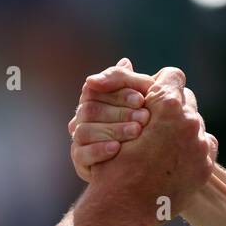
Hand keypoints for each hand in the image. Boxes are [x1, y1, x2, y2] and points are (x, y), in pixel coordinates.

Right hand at [68, 58, 154, 181]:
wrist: (146, 163)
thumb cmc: (144, 122)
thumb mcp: (143, 98)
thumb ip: (131, 82)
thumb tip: (125, 61)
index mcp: (95, 96)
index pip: (97, 88)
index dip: (119, 93)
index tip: (142, 99)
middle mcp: (82, 115)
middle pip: (91, 109)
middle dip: (120, 112)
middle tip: (145, 118)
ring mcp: (79, 137)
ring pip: (85, 130)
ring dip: (113, 130)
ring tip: (137, 133)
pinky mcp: (80, 159)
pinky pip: (81, 154)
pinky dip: (99, 149)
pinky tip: (117, 149)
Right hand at [69, 61, 216, 222]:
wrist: (122, 208)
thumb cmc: (112, 161)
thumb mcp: (115, 120)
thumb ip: (130, 91)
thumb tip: (128, 62)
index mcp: (167, 106)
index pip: (173, 75)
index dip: (161, 83)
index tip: (152, 96)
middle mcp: (190, 121)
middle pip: (187, 100)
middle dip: (173, 108)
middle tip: (155, 122)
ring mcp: (200, 145)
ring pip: (195, 124)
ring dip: (182, 129)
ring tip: (163, 143)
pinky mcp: (205, 166)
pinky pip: (203, 146)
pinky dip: (191, 149)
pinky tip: (173, 158)